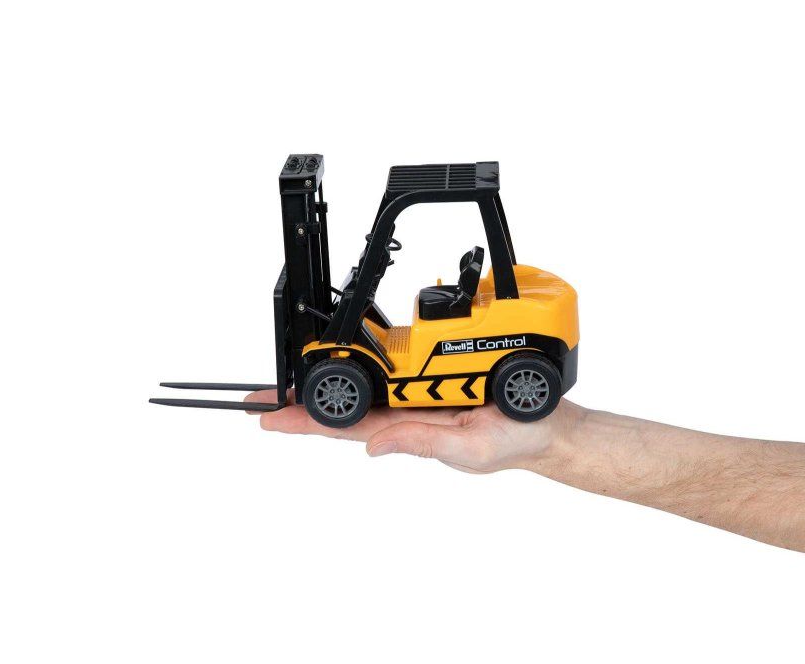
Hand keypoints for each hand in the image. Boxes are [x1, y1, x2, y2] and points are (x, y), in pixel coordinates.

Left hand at [245, 389, 580, 473]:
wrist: (549, 422)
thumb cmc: (512, 442)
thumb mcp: (470, 450)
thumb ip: (423, 444)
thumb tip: (372, 447)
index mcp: (408, 427)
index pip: (345, 425)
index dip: (304, 420)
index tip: (265, 415)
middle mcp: (408, 407)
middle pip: (345, 399)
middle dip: (301, 397)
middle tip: (256, 395)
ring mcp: (420, 388)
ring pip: (366, 378)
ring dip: (326, 376)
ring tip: (286, 375)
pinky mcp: (438, 368)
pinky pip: (399, 360)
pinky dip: (367, 356)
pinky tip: (345, 354)